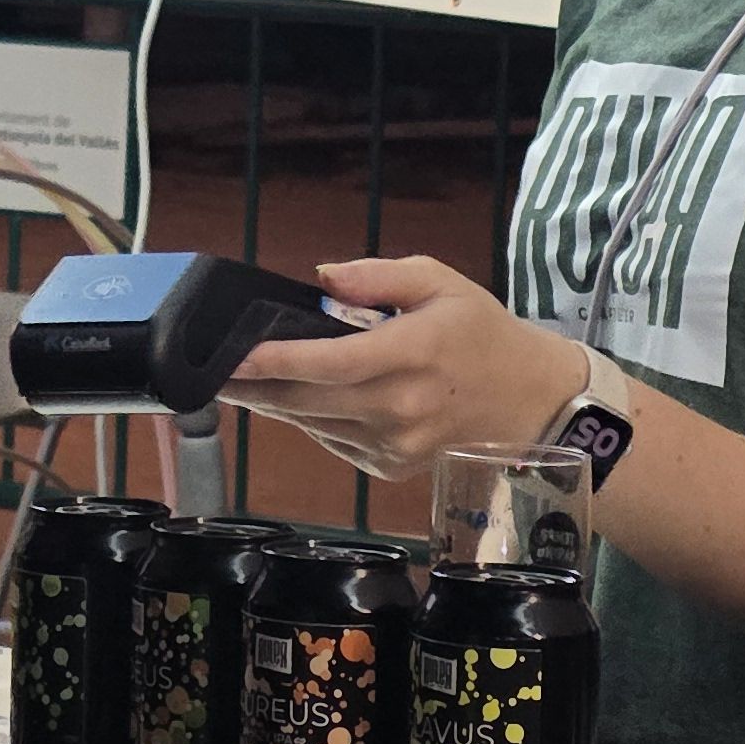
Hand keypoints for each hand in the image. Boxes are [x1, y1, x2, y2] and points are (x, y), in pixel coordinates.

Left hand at [218, 256, 587, 481]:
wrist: (531, 400)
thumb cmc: (481, 333)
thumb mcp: (440, 282)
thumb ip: (378, 276)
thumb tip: (322, 276)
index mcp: (410, 354)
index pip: (328, 363)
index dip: (274, 360)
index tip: (232, 354)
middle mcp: (398, 407)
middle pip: (306, 401)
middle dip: (254, 386)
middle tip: (213, 369)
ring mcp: (393, 445)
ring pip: (313, 425)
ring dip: (273, 404)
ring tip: (240, 382)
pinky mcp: (390, 467)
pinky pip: (333, 442)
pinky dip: (309, 420)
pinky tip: (295, 400)